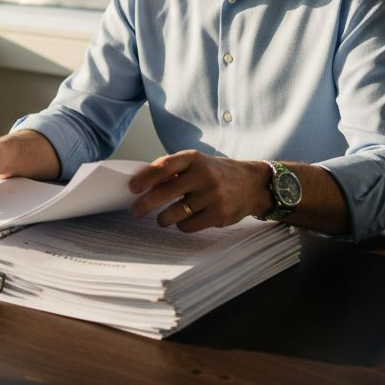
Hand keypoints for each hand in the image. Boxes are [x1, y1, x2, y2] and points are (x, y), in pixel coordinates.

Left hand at [128, 150, 270, 231]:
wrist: (252, 184)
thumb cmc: (216, 174)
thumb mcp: (197, 163)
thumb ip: (173, 170)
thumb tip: (142, 182)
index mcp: (194, 159)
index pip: (164, 166)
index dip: (145, 178)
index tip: (132, 188)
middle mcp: (203, 175)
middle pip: (164, 192)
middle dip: (145, 204)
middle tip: (136, 211)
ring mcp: (212, 195)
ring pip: (174, 213)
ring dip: (163, 218)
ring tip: (163, 218)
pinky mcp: (219, 214)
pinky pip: (188, 225)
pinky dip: (182, 225)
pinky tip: (185, 220)